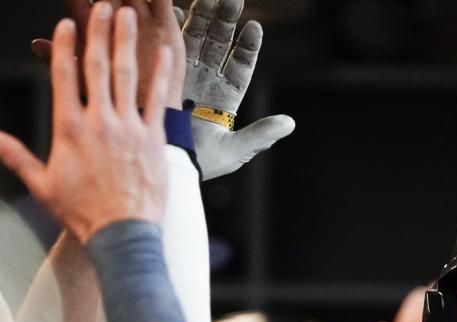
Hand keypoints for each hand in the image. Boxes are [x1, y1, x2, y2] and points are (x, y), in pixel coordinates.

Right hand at [0, 5, 171, 243]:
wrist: (123, 234)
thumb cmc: (83, 213)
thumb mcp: (42, 185)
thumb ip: (17, 157)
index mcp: (69, 129)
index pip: (65, 77)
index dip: (65, 46)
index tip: (67, 24)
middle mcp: (99, 122)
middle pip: (97, 67)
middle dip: (98, 32)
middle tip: (102, 5)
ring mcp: (129, 128)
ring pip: (127, 76)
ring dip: (127, 42)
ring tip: (127, 15)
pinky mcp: (154, 139)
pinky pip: (157, 100)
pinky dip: (160, 74)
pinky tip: (163, 52)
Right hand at [182, 0, 294, 179]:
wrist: (164, 164)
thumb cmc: (200, 162)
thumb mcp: (235, 150)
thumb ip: (261, 135)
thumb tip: (289, 123)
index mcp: (226, 96)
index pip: (241, 65)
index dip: (248, 46)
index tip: (254, 27)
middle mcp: (206, 80)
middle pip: (219, 43)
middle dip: (225, 19)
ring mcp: (183, 74)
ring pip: (195, 38)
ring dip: (202, 14)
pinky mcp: (161, 73)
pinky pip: (167, 45)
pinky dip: (172, 26)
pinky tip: (176, 9)